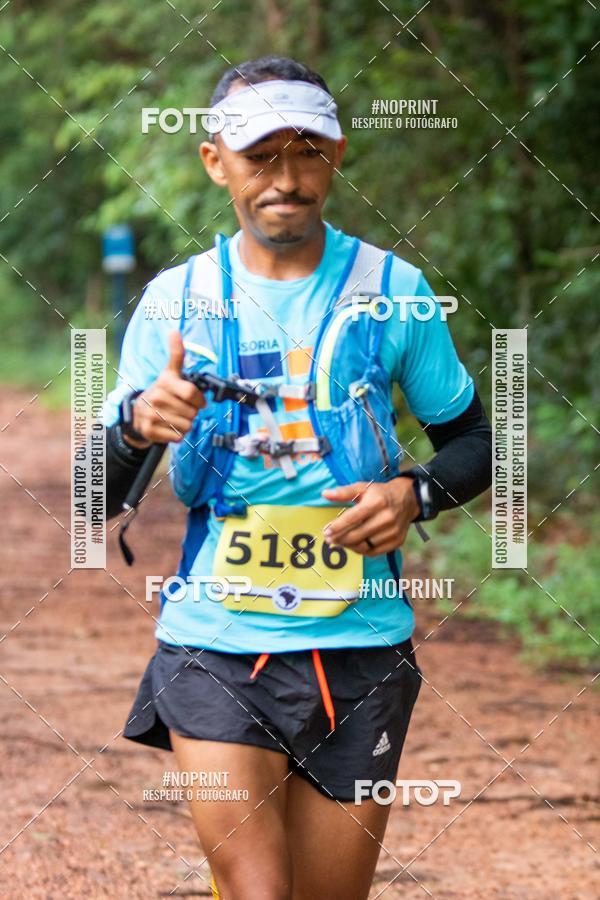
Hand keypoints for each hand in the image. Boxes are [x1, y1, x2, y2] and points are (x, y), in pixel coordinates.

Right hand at [127, 331, 206, 445]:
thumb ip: (176, 353)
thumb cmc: (161, 392)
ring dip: (185, 424)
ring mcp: (152, 414)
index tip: (197, 400)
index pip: (192, 393)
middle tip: (180, 409)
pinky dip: (177, 434)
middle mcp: (156, 396)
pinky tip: (168, 427)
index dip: (199, 400)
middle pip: (192, 412)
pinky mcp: (150, 430)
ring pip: (187, 425)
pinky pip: (178, 436)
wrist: (138, 413)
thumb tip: (174, 331)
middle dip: (191, 412)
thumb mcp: (170, 372)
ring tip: (174, 417)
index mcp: (164, 381)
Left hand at [321, 478, 419, 556]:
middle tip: (329, 539)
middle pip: (357, 534)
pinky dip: (361, 550)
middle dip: (340, 539)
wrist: (407, 500)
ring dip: (349, 546)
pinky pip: (374, 551)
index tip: (326, 531)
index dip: (337, 526)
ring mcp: (393, 531)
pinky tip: (353, 545)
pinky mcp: (397, 541)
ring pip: (365, 545)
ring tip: (339, 542)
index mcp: (377, 502)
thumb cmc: (380, 494)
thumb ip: (343, 492)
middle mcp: (387, 518)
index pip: (353, 518)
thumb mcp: (363, 488)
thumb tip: (325, 494)